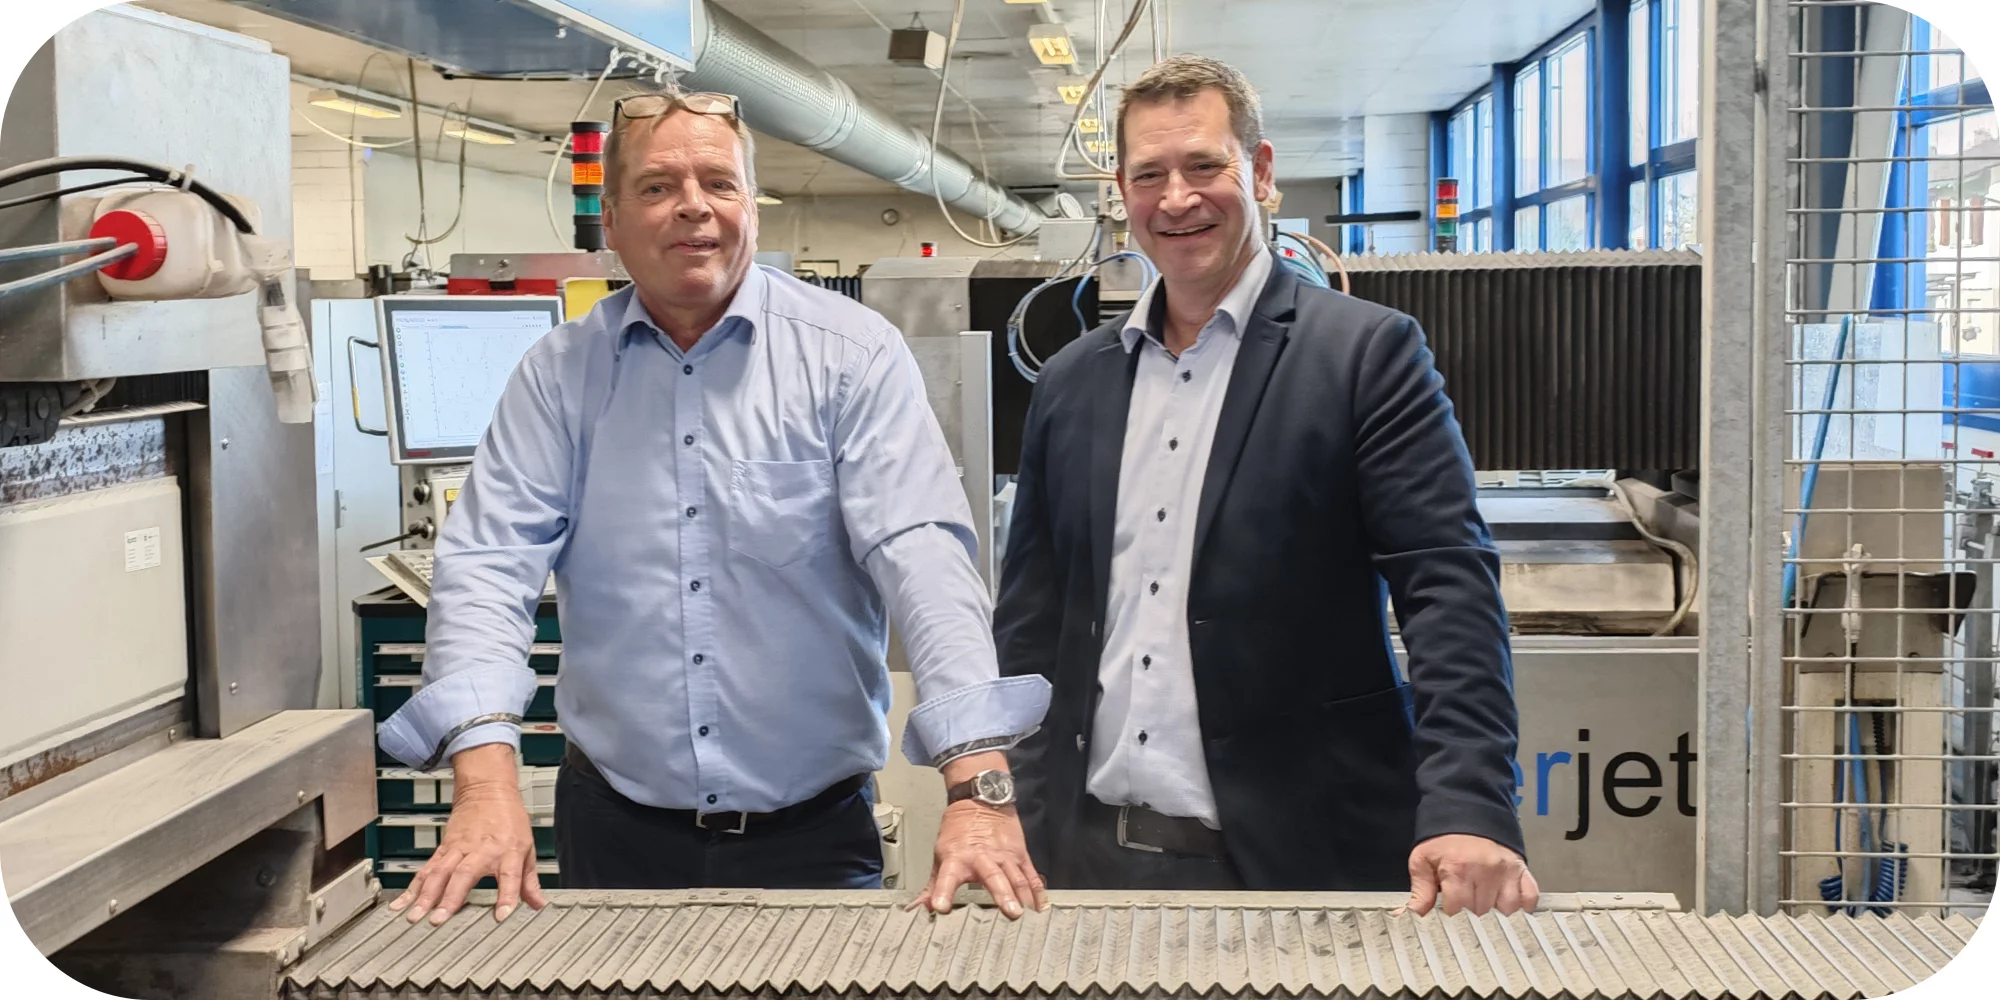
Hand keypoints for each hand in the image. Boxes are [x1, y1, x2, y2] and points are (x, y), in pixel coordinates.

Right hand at [387, 745, 546, 924]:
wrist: (488, 789)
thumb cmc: (509, 819)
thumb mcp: (528, 848)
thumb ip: (530, 881)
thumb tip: (539, 905)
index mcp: (508, 851)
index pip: (510, 876)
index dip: (506, 896)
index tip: (501, 916)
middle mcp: (481, 850)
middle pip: (464, 875)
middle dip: (450, 898)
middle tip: (439, 920)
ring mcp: (459, 848)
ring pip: (440, 873)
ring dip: (426, 896)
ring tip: (415, 916)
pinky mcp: (444, 848)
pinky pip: (427, 869)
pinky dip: (413, 887)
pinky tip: (402, 903)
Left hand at [909, 800, 1049, 918]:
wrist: (980, 800)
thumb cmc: (958, 831)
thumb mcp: (940, 855)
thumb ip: (932, 886)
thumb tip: (917, 910)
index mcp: (957, 858)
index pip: (947, 878)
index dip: (942, 892)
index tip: (940, 907)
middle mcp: (982, 857)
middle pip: (994, 877)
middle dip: (1003, 895)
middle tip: (1011, 913)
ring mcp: (1004, 856)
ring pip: (1016, 877)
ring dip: (1024, 895)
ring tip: (1029, 913)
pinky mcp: (1020, 855)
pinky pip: (1030, 874)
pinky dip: (1037, 890)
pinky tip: (1042, 906)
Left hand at [1406, 834, 1537, 915]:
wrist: (1469, 810)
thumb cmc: (1445, 838)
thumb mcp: (1423, 860)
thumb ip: (1419, 891)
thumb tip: (1409, 916)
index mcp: (1458, 869)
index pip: (1457, 910)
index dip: (1450, 912)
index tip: (1447, 908)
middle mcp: (1485, 871)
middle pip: (1481, 912)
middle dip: (1470, 912)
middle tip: (1464, 901)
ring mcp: (1506, 871)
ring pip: (1505, 910)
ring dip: (1494, 911)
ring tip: (1483, 901)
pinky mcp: (1521, 870)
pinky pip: (1529, 899)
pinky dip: (1521, 906)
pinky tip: (1507, 904)